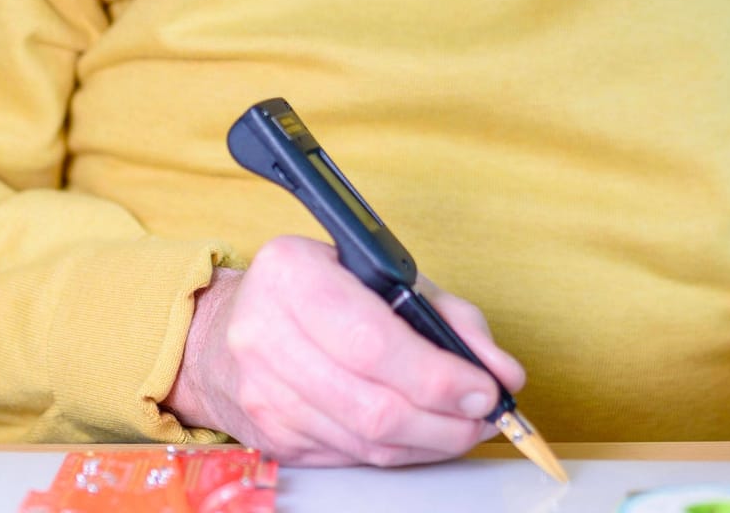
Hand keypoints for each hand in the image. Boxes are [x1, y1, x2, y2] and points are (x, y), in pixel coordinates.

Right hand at [164, 235, 525, 466]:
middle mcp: (264, 332)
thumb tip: (501, 371)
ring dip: (429, 441)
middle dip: (444, 419)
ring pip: (365, 441)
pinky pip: (349, 456)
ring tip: (462, 426)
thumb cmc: (317, 292)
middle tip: (483, 414)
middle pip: (372, 403)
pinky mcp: (270, 435)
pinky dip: (397, 452)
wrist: (227, 329)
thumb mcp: (382, 276)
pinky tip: (419, 434)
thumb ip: (448, 316)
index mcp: (292, 273)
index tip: (483, 388)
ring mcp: (262, 391)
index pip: (373, 340)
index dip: (437, 375)